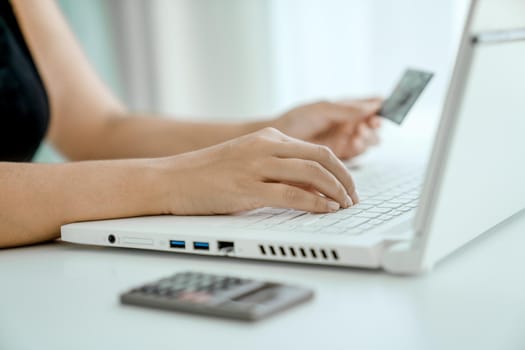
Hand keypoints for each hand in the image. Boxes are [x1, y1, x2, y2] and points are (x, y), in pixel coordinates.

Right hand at [160, 128, 358, 214]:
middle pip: (321, 157)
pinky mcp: (246, 188)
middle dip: (344, 179)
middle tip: (353, 197)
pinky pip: (290, 194)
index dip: (339, 169)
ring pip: (311, 173)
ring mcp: (255, 166)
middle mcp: (265, 147)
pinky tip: (325, 210)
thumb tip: (311, 187)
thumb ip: (279, 170)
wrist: (171, 178)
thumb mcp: (248, 162)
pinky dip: (314, 203)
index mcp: (267, 138)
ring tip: (343, 205)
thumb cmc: (207, 173)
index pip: (316, 150)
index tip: (348, 186)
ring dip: (334, 191)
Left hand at [272, 98, 382, 159]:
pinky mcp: (341, 157)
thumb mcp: (320, 109)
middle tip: (369, 123)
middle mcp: (348, 125)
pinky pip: (357, 154)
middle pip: (372, 125)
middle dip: (373, 124)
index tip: (379, 108)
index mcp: (345, 109)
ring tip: (358, 134)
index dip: (377, 107)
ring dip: (367, 137)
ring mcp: (345, 141)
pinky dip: (359, 149)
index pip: (369, 106)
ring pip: (368, 140)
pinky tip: (353, 144)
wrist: (276, 144)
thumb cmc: (295, 120)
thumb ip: (345, 108)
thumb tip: (372, 105)